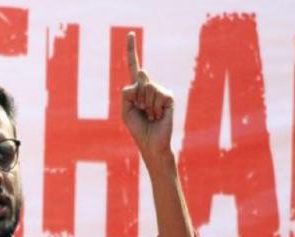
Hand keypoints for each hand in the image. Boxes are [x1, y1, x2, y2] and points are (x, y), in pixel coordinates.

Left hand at [122, 32, 174, 168]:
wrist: (151, 143)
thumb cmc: (138, 129)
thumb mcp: (125, 110)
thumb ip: (128, 92)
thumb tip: (142, 74)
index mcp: (137, 89)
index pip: (133, 66)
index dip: (131, 50)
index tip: (130, 33)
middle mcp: (149, 87)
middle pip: (138, 79)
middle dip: (136, 98)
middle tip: (142, 112)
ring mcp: (160, 91)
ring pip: (146, 87)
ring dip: (146, 105)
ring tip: (151, 116)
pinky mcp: (169, 97)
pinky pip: (156, 94)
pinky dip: (154, 108)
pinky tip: (158, 116)